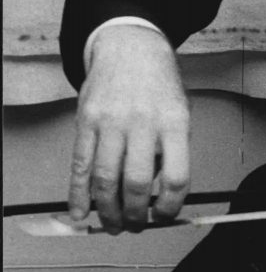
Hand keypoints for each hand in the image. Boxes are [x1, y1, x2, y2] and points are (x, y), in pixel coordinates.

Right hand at [68, 25, 189, 233]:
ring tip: (114, 223)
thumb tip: (158, 192)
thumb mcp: (179, 107)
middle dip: (136, 214)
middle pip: (137, 182)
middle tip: (135, 225)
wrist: (131, 46)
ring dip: (108, 211)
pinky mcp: (86, 121)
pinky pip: (81, 167)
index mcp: (174, 119)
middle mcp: (143, 120)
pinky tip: (82, 213)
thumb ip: (172, 146)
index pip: (177, 174)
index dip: (172, 205)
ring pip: (106, 180)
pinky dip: (79, 195)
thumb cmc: (159, 82)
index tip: (166, 215)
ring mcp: (112, 121)